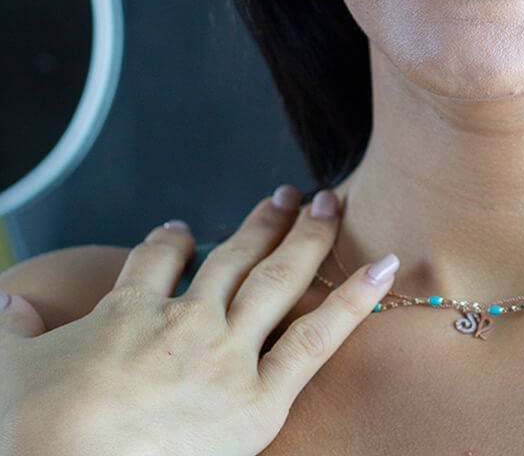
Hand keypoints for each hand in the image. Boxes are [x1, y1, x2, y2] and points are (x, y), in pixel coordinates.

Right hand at [0, 187, 397, 455]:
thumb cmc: (31, 435)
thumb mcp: (6, 373)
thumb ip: (11, 329)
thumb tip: (7, 297)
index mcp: (126, 314)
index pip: (157, 261)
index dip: (172, 242)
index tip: (182, 231)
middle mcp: (184, 323)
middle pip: (231, 257)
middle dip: (263, 222)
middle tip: (288, 194)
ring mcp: (225, 357)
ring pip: (274, 279)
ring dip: (305, 237)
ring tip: (328, 203)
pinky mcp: (259, 400)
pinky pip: (316, 338)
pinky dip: (353, 299)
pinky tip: (385, 266)